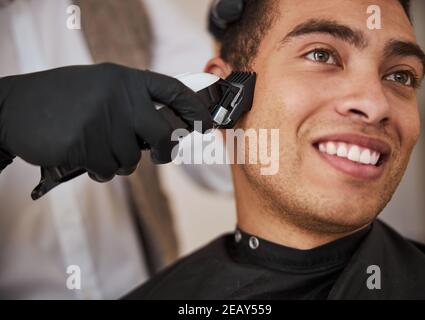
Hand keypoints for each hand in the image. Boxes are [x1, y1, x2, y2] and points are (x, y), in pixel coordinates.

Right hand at [0, 63, 211, 180]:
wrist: (14, 107)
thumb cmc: (61, 100)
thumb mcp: (100, 88)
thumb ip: (131, 103)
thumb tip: (166, 128)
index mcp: (125, 79)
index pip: (173, 90)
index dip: (195, 109)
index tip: (207, 124)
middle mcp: (119, 96)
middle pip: (162, 134)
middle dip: (165, 151)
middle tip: (160, 154)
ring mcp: (102, 120)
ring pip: (131, 160)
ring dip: (116, 161)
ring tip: (94, 146)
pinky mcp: (85, 144)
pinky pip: (108, 170)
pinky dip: (98, 169)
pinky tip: (81, 154)